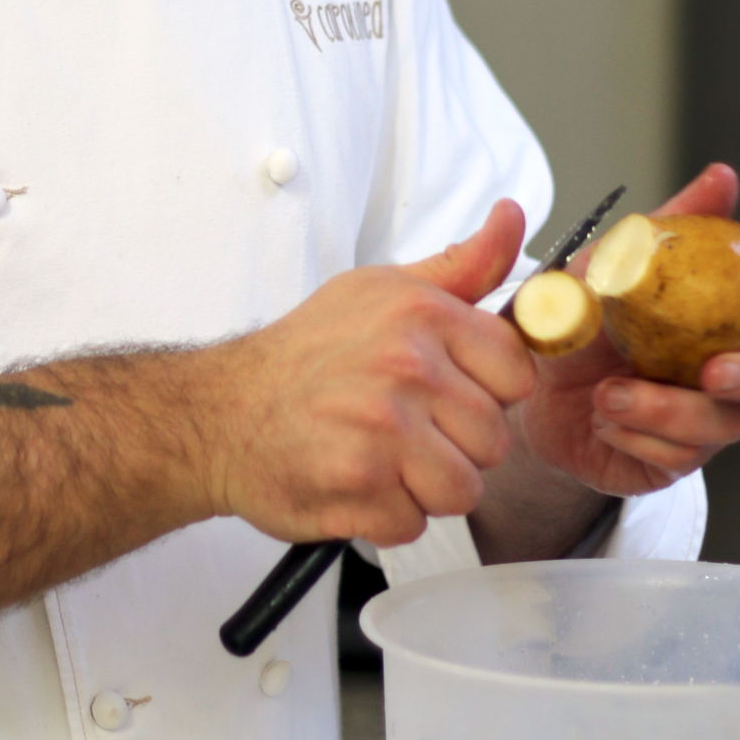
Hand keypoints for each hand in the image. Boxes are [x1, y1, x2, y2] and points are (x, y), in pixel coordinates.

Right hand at [203, 200, 534, 546]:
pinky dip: (385, 515)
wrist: (223, 410)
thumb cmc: (307, 352)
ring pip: (463, 490)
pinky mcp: (359, 486)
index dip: (486, 390)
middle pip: (493, 440)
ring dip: (426, 487)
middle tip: (404, 427)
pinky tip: (356, 482)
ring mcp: (384, 430)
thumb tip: (512, 216)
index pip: (516, 374)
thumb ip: (462, 265)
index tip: (448, 390)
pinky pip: (414, 523)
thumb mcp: (384, 290)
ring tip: (385, 459)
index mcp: (422, 314)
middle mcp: (407, 368)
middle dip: (454, 444)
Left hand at [517, 163, 739, 497]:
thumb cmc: (586, 311)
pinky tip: (602, 416)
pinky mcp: (687, 455)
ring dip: (667, 407)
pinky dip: (637, 431)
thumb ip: (672, 222)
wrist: (533, 381)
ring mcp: (721, 411)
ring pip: (733, 420)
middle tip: (715, 372)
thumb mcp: (616, 259)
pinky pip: (685, 455)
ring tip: (607, 394)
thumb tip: (724, 176)